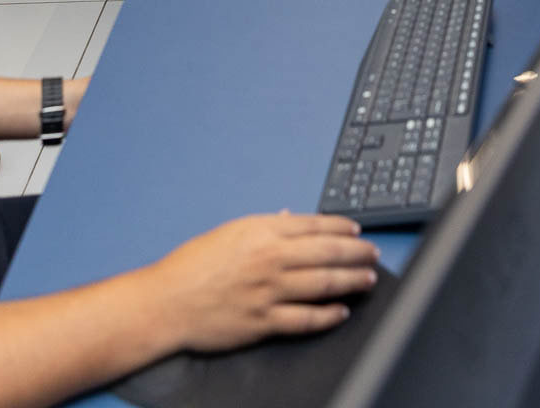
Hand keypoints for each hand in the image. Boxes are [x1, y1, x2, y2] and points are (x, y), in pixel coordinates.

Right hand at [146, 213, 378, 353]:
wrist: (165, 302)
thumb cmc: (191, 266)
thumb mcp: (229, 233)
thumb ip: (264, 226)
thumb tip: (290, 218)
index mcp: (261, 232)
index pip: (314, 225)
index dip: (341, 228)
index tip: (356, 231)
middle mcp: (269, 259)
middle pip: (327, 253)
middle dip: (357, 253)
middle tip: (373, 253)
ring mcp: (268, 291)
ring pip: (323, 284)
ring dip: (351, 281)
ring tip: (368, 279)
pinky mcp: (263, 322)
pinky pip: (305, 319)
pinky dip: (328, 315)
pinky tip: (342, 311)